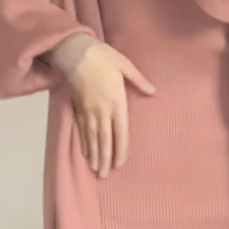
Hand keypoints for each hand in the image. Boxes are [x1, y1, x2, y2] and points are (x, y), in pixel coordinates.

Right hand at [68, 41, 155, 177]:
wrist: (75, 53)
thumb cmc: (103, 57)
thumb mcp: (125, 65)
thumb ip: (138, 81)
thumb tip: (153, 91)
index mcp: (116, 102)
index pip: (120, 132)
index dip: (120, 149)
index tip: (119, 164)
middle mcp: (102, 111)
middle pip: (104, 140)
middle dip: (104, 159)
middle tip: (104, 176)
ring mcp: (88, 111)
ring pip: (91, 138)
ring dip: (93, 155)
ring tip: (95, 170)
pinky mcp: (78, 108)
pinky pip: (81, 130)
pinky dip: (83, 143)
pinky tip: (85, 153)